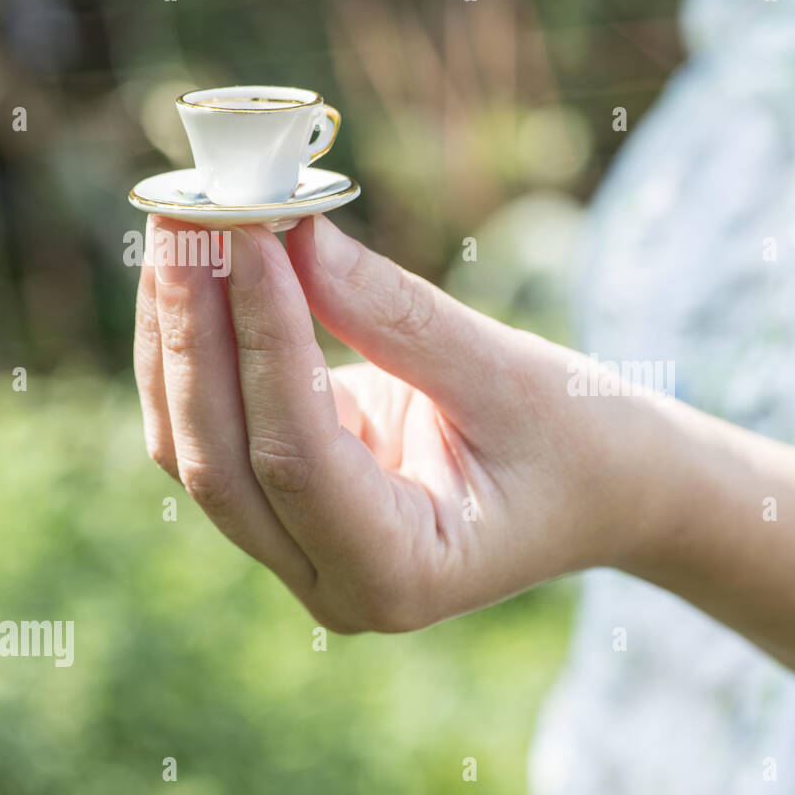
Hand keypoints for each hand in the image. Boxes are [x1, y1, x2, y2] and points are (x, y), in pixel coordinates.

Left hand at [134, 214, 668, 631]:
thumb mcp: (506, 377)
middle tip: (188, 215)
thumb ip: (393, 315)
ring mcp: (305, 548)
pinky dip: (207, 349)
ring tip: (183, 224)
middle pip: (220, 462)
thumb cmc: (586, 444)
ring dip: (181, 336)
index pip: (297, 458)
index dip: (265, 340)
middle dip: (194, 334)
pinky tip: (202, 270)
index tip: (250, 233)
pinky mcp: (296, 502)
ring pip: (201, 446)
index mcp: (399, 575)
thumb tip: (290, 233)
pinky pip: (222, 425)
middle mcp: (333, 580)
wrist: (613, 490)